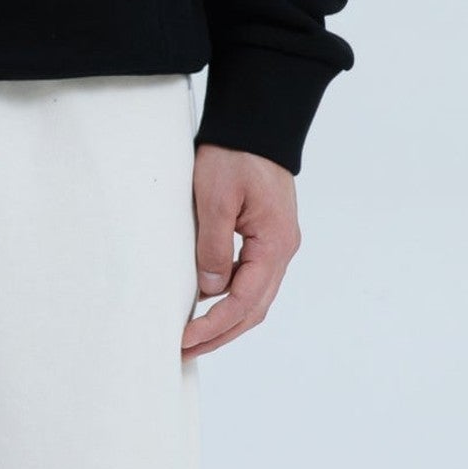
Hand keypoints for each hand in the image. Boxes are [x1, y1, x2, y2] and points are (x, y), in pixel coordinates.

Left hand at [181, 142, 300, 357]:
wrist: (255, 119)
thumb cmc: (236, 152)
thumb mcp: (216, 198)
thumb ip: (214, 246)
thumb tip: (209, 290)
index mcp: (275, 244)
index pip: (245, 300)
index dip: (215, 324)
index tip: (187, 338)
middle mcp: (282, 249)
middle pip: (254, 307)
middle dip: (220, 332)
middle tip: (186, 349)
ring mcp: (277, 241)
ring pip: (254, 295)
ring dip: (226, 318)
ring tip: (194, 334)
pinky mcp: (266, 232)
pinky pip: (251, 275)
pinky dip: (231, 294)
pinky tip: (209, 299)